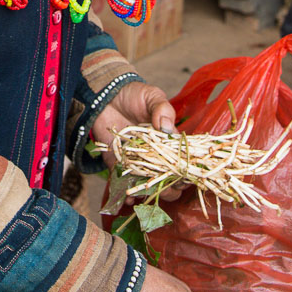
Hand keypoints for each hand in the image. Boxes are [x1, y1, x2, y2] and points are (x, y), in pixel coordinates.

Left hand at [92, 81, 184, 200]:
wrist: (105, 94)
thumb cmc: (133, 94)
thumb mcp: (152, 96)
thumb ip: (162, 109)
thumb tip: (167, 128)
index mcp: (167, 140)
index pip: (181, 160)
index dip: (185, 170)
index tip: (185, 176)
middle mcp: (154, 154)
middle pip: (167, 178)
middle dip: (171, 188)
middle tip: (169, 188)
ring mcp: (136, 161)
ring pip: (147, 184)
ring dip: (149, 194)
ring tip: (148, 195)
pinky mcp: (118, 163)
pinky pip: (123, 182)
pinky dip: (125, 192)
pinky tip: (128, 198)